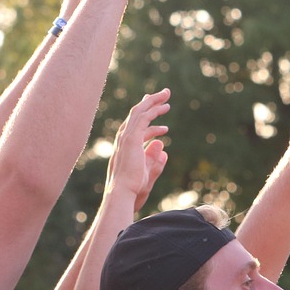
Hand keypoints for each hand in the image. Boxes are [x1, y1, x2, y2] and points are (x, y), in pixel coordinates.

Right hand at [106, 89, 170, 211]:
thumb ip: (155, 161)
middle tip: (161, 96)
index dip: (144, 115)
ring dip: (153, 102)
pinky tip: (164, 109)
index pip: (134, 125)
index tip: (154, 109)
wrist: (122, 194)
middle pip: (135, 114)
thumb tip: (163, 150)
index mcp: (124, 148)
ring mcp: (125, 138)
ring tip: (166, 97)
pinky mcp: (131, 139)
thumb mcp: (147, 174)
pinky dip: (153, 111)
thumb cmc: (132, 190)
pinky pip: (143, 118)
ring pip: (139, 112)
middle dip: (149, 103)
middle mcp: (122, 140)